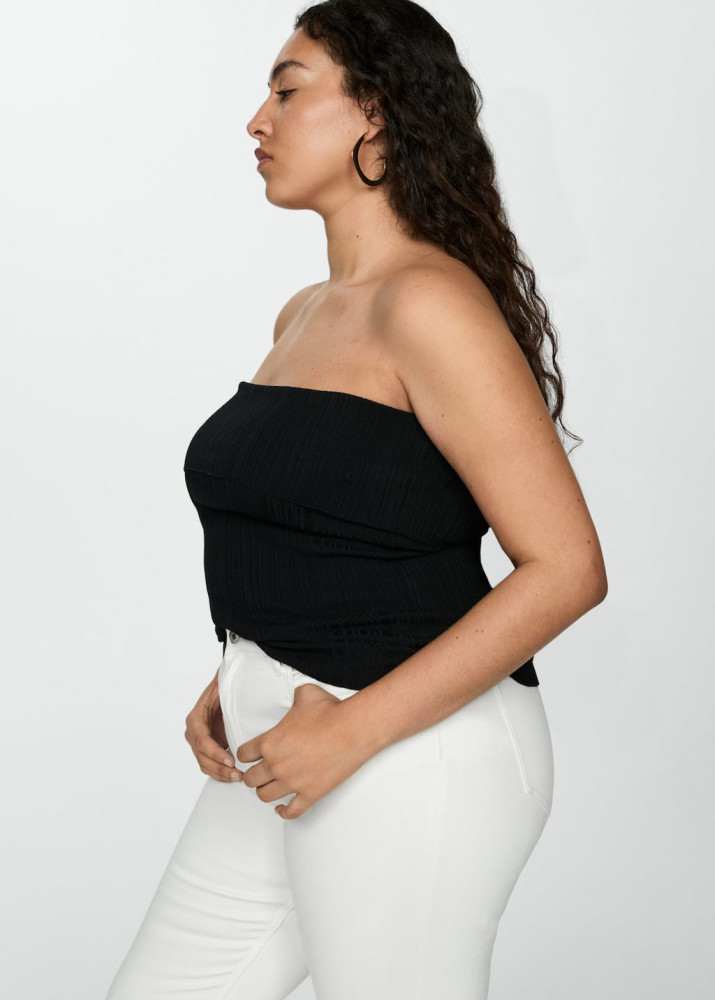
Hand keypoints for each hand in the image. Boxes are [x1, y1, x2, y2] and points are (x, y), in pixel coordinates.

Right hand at [184, 670, 243, 782]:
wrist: (225, 689)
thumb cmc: (226, 688)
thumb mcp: (225, 688)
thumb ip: (226, 693)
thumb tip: (234, 692)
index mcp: (195, 718)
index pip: (202, 740)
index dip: (215, 753)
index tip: (231, 760)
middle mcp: (193, 731)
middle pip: (202, 756)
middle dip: (219, 768)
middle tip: (238, 775)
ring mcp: (198, 741)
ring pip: (204, 764)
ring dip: (220, 773)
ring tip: (237, 777)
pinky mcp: (207, 747)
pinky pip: (210, 764)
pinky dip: (220, 772)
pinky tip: (233, 775)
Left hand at [237, 684, 368, 819]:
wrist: (354, 728)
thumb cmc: (331, 711)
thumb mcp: (305, 694)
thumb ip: (292, 697)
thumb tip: (294, 696)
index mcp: (270, 742)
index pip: (243, 755)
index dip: (246, 754)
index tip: (250, 755)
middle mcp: (277, 764)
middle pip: (250, 779)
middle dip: (253, 775)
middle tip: (258, 772)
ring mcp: (293, 782)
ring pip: (265, 796)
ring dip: (265, 791)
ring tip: (269, 786)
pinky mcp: (311, 794)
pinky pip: (291, 812)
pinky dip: (284, 812)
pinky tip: (281, 808)